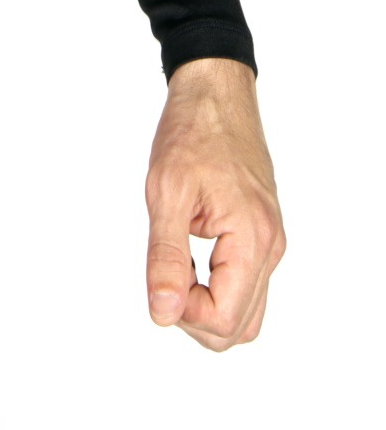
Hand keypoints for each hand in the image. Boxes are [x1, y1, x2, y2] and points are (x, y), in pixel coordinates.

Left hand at [145, 56, 284, 349]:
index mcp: (252, 240)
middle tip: (164, 279)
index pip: (222, 320)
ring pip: (243, 316)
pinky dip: (212, 294)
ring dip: (202, 311)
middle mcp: (269, 248)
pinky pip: (243, 290)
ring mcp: (268, 245)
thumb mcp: (166, 198)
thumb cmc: (192, 137)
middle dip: (191, 319)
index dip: (182, 315)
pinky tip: (187, 269)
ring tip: (174, 273)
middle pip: (235, 329)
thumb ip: (166, 261)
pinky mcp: (260, 240)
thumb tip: (164, 313)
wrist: (215, 100)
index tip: (160, 282)